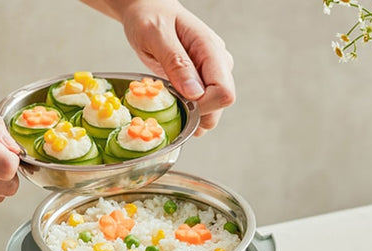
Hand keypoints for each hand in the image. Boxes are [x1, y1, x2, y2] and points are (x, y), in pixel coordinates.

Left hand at [83, 0, 235, 135]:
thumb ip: (176, 62)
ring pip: (212, 112)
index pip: (224, 92)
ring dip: (191, 117)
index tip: (179, 101)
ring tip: (169, 102)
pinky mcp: (203, 83)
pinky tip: (172, 105)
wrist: (147, 11)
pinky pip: (202, 109)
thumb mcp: (156, 35)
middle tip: (169, 103)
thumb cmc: (149, 17)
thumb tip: (196, 94)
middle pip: (220, 106)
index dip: (203, 105)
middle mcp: (218, 64)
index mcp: (211, 50)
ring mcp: (212, 74)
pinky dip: (187, 115)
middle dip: (196, 114)